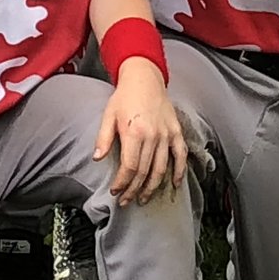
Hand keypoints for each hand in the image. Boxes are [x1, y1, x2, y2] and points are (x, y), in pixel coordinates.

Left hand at [94, 63, 188, 203]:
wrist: (145, 78)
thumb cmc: (125, 96)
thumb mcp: (108, 114)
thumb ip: (103, 138)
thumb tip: (97, 158)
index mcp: (135, 132)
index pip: (130, 167)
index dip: (122, 183)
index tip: (115, 191)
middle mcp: (153, 135)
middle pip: (145, 172)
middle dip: (134, 190)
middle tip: (126, 201)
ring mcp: (167, 134)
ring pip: (161, 169)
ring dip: (152, 187)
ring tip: (143, 198)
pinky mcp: (176, 132)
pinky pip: (181, 156)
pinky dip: (179, 172)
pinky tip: (174, 184)